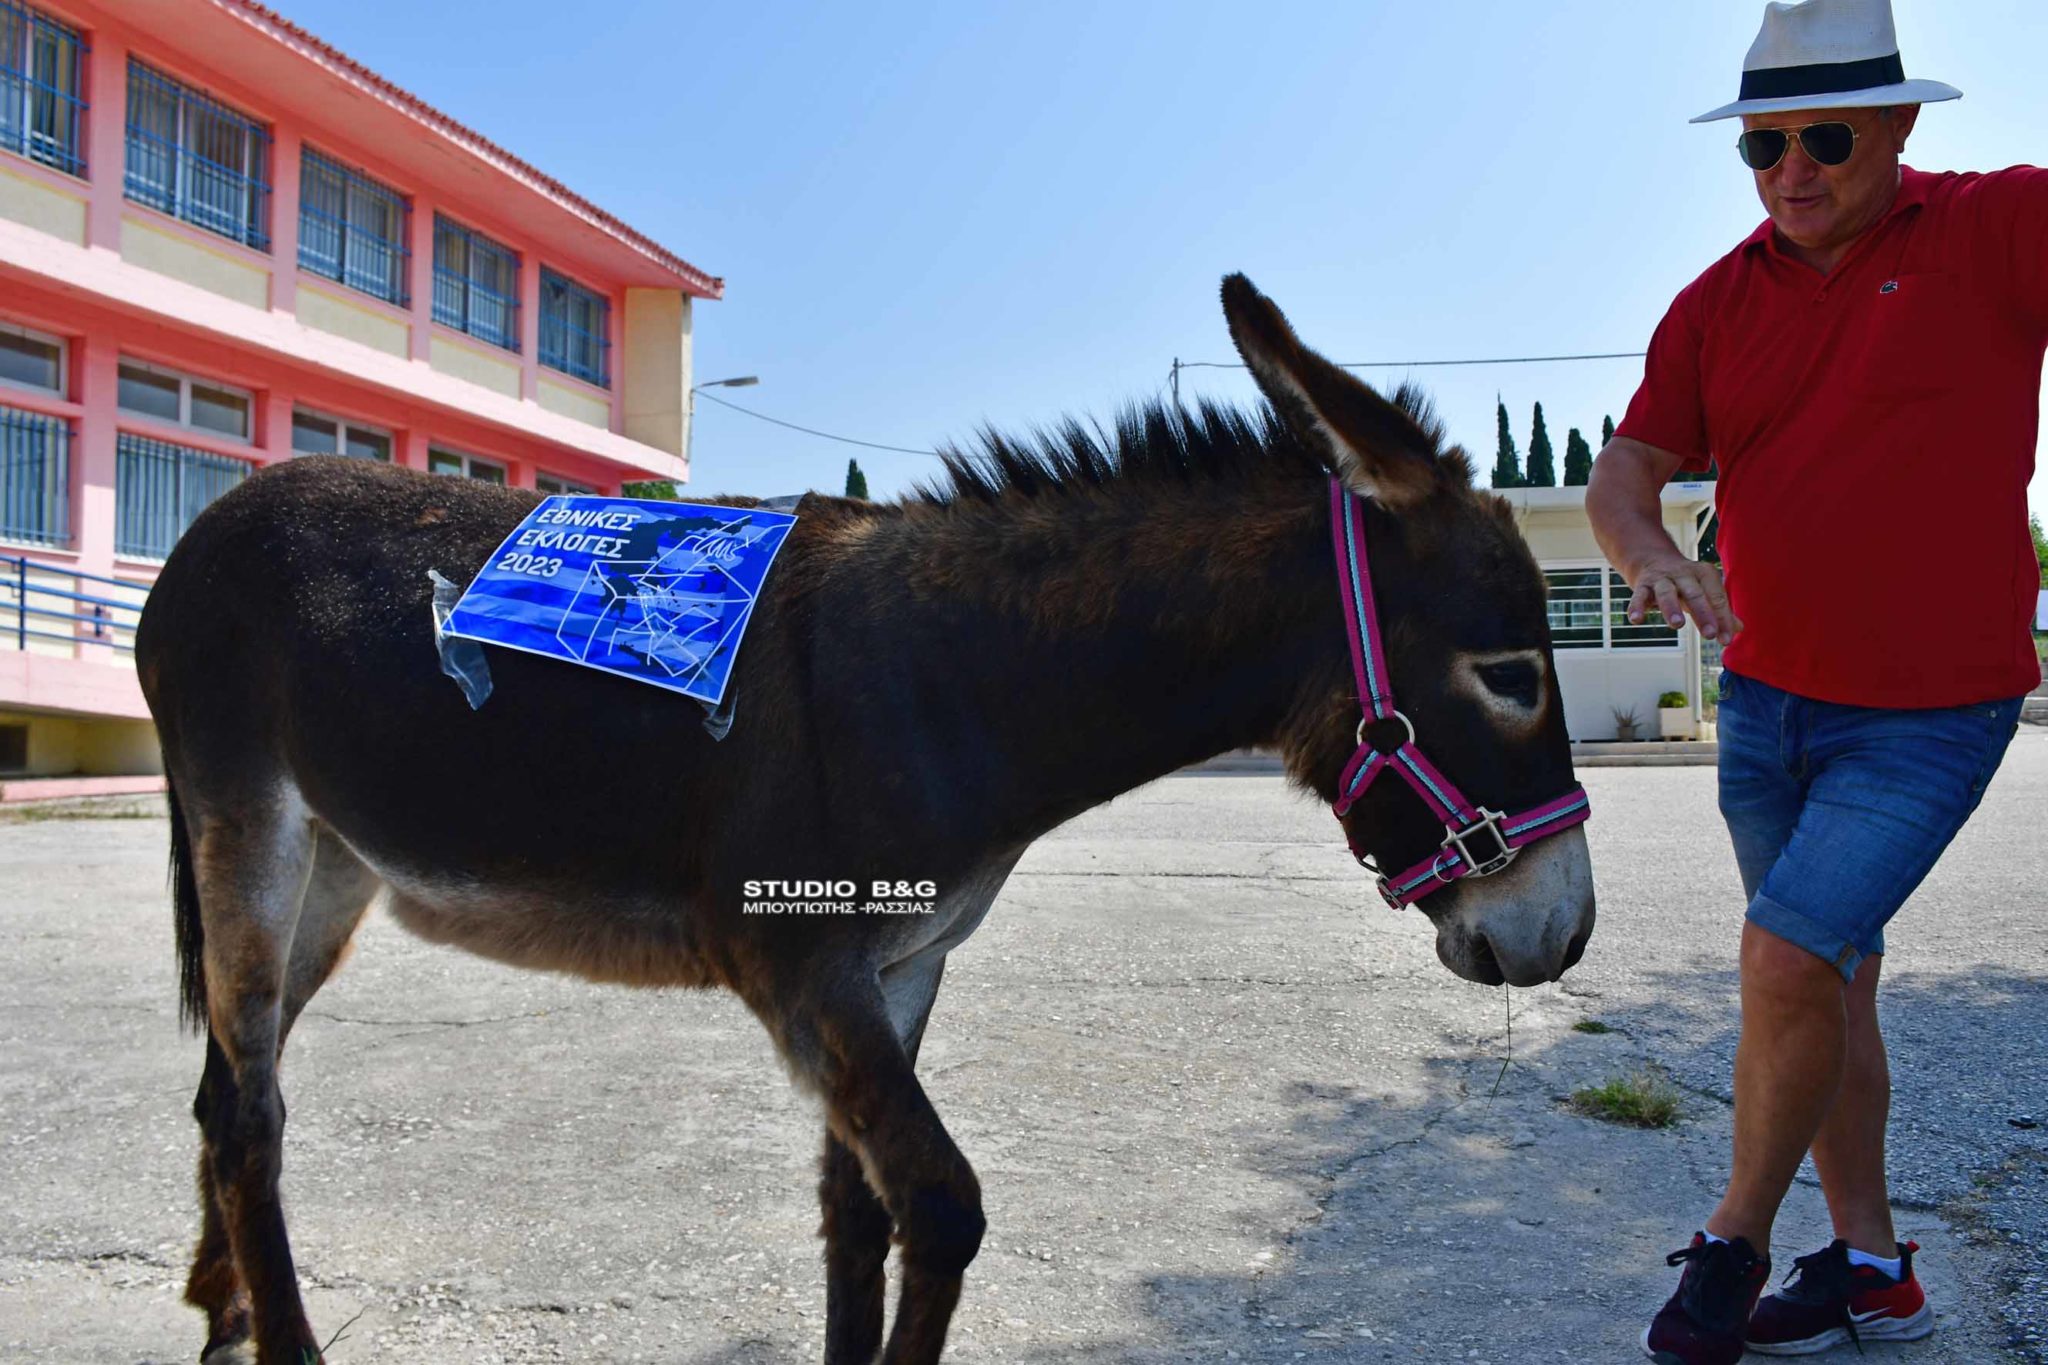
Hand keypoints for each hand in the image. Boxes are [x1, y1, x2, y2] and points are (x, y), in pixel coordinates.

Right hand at [1625, 555, 1741, 641]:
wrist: (1652, 559)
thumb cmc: (1684, 582)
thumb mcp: (1703, 591)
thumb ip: (1719, 610)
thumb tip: (1739, 628)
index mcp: (1704, 574)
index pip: (1716, 597)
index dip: (1722, 619)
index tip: (1726, 640)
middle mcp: (1683, 574)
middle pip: (1695, 593)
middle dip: (1703, 613)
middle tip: (1710, 635)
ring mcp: (1661, 578)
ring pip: (1667, 592)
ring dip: (1671, 607)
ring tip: (1677, 625)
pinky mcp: (1642, 584)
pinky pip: (1639, 595)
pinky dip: (1636, 606)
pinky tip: (1636, 620)